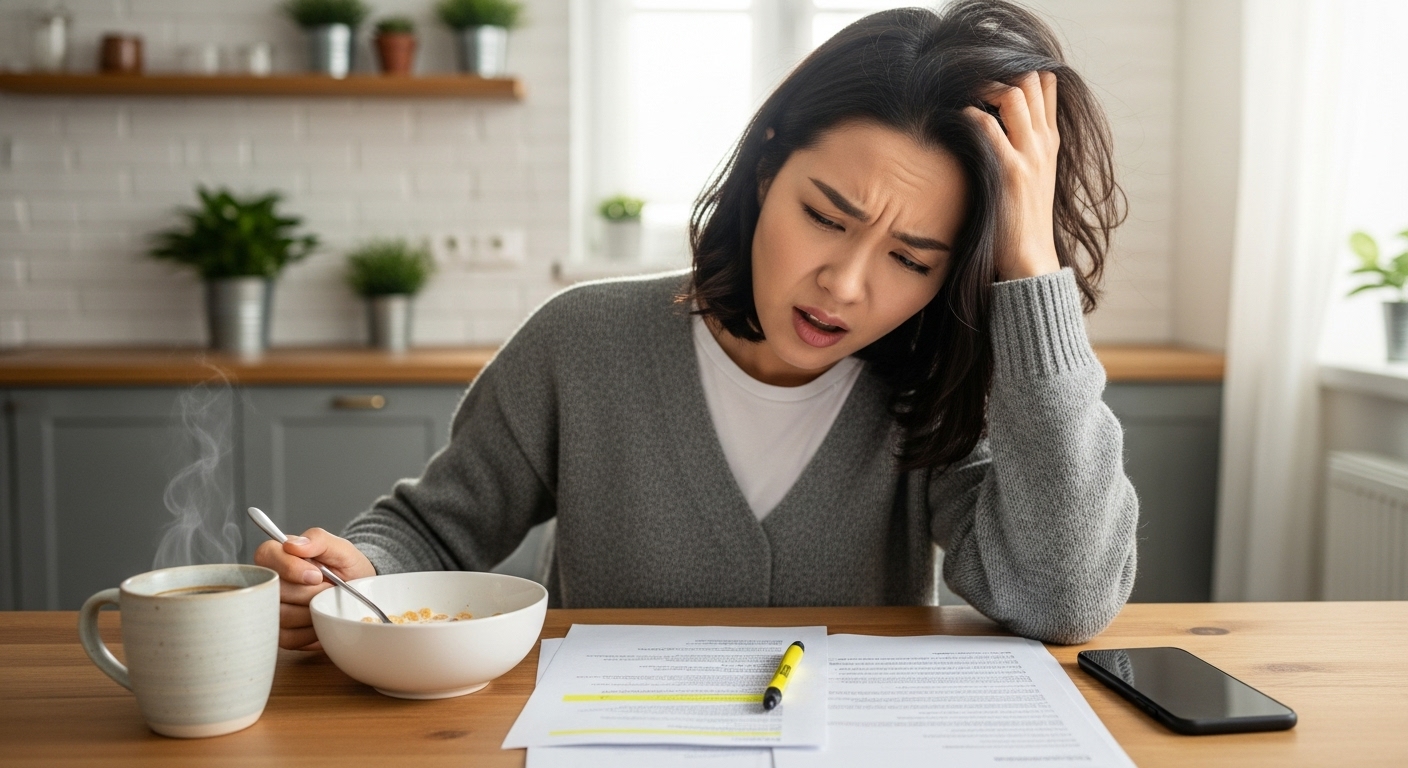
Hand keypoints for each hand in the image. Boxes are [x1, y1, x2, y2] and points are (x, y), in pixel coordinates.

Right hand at [253, 528, 374, 650]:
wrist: (357, 593)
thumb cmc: (346, 567)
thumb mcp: (341, 548)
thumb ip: (318, 539)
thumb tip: (292, 544)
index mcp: (278, 554)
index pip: (266, 555)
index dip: (291, 567)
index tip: (317, 575)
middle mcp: (270, 581)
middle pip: (277, 590)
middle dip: (310, 592)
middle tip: (329, 589)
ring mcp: (271, 608)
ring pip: (282, 615)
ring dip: (312, 611)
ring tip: (325, 603)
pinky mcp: (279, 633)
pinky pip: (288, 637)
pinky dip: (310, 631)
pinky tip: (320, 620)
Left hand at [966, 71, 1061, 280]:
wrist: (1031, 259)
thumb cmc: (1023, 221)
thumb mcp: (1035, 177)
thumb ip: (1024, 150)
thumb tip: (998, 128)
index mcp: (1050, 142)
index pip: (1047, 85)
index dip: (1021, 72)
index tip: (993, 79)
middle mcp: (1043, 143)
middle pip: (1032, 80)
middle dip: (1001, 72)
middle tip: (971, 82)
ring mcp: (1029, 155)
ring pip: (1014, 94)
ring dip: (984, 87)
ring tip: (962, 95)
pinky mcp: (1010, 171)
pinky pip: (987, 126)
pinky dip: (968, 115)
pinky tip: (955, 121)